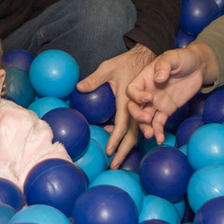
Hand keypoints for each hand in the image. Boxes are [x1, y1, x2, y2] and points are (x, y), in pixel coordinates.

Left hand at [77, 44, 154, 168]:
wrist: (144, 57)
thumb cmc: (125, 62)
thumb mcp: (108, 68)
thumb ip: (94, 79)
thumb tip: (79, 87)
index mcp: (128, 101)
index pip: (123, 124)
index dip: (116, 138)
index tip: (109, 150)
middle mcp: (137, 109)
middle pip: (132, 135)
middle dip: (123, 152)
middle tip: (114, 165)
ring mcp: (141, 110)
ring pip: (136, 133)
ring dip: (127, 147)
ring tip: (117, 160)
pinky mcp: (141, 109)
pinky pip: (135, 126)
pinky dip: (127, 137)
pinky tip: (118, 143)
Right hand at [125, 43, 217, 142]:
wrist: (198, 66)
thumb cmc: (183, 58)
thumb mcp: (173, 56)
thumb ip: (164, 65)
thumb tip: (158, 78)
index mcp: (145, 78)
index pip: (132, 89)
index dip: (137, 95)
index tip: (149, 97)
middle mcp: (147, 92)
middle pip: (134, 106)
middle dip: (137, 115)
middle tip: (146, 119)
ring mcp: (156, 102)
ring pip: (145, 118)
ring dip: (145, 127)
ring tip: (151, 135)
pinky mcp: (166, 110)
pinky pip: (159, 122)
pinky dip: (158, 131)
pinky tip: (160, 138)